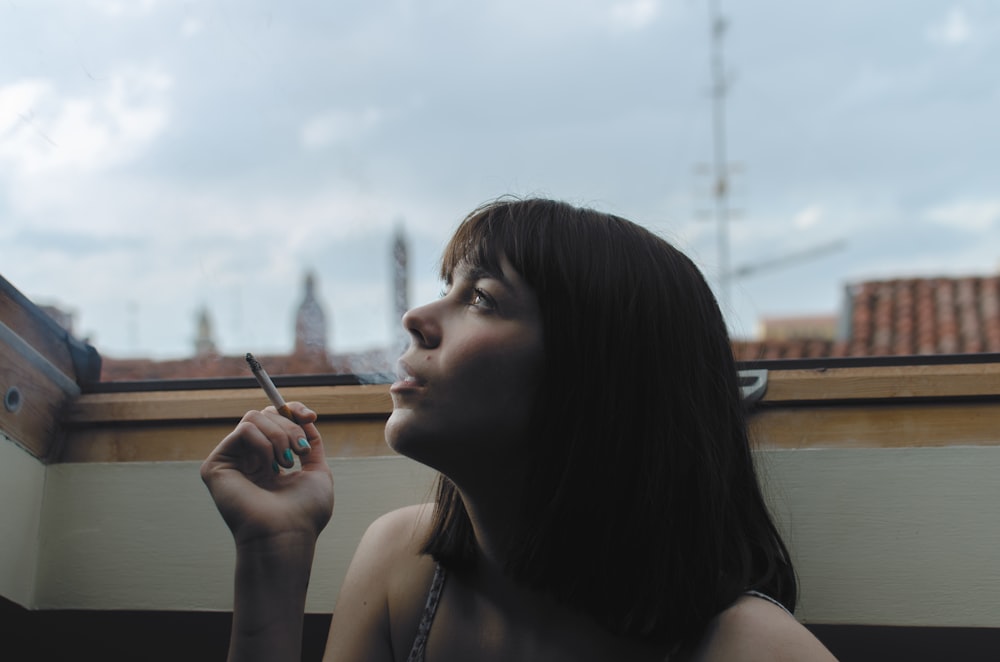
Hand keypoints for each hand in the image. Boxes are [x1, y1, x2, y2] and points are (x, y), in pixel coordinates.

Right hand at [201, 402, 333, 549]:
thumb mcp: (318, 471)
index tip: (311, 417)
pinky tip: (268, 468)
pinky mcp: (215, 466)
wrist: (287, 535)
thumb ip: (311, 444)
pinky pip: (243, 430)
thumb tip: (305, 418)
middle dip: (290, 426)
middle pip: (265, 415)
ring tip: (285, 464)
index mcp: (268, 462)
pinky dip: (263, 443)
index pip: (273, 420)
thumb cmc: (305, 513)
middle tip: (301, 450)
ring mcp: (231, 462)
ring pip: (253, 418)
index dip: (292, 411)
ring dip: (279, 435)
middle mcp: (247, 460)